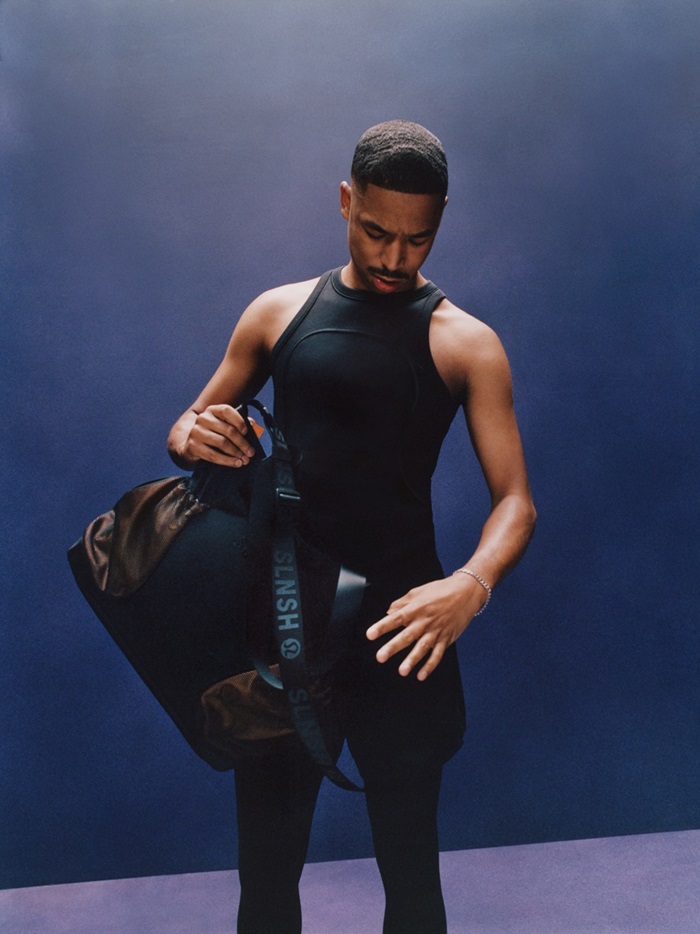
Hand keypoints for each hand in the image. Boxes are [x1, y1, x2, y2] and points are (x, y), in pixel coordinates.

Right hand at [183, 404, 258, 466]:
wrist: (190, 444)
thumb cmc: (213, 434)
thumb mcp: (223, 426)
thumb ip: (237, 424)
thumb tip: (253, 425)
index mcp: (212, 410)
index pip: (227, 410)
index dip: (239, 421)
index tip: (246, 432)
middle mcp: (203, 418)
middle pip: (228, 430)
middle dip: (242, 443)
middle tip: (251, 452)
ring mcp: (196, 432)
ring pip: (222, 443)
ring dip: (236, 453)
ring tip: (245, 459)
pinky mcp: (193, 446)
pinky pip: (214, 455)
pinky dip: (227, 461)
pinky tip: (236, 463)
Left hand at [366, 574, 485, 680]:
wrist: (466, 593)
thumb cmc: (441, 590)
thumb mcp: (419, 591)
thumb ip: (402, 602)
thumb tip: (389, 612)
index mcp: (416, 608)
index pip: (396, 618)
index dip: (382, 626)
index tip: (370, 634)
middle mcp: (425, 621)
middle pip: (406, 636)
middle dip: (393, 647)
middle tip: (380, 657)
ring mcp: (436, 631)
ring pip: (422, 648)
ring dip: (411, 660)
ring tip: (402, 671)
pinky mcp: (446, 639)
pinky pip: (437, 655)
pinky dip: (430, 666)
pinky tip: (421, 675)